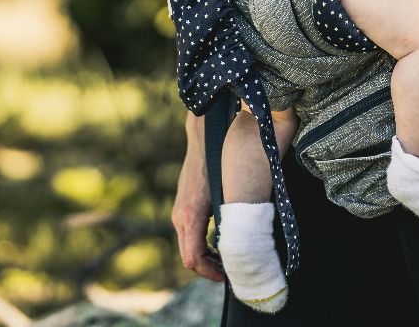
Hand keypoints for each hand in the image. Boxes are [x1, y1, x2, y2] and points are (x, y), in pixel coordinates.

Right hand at [174, 132, 223, 280]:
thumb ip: (229, 222)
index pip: (194, 259)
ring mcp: (178, 214)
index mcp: (190, 217)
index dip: (211, 273)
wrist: (203, 142)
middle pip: (189, 259)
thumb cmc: (218, 167)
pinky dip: (203, 247)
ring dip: (207, 259)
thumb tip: (240, 249)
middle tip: (232, 273)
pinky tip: (219, 244)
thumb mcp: (227, 196)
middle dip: (209, 270)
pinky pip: (189, 238)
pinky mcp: (181, 210)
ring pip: (188, 250)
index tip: (229, 276)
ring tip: (228, 261)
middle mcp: (179, 218)